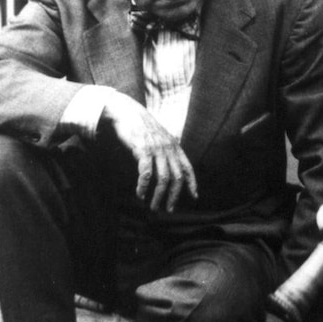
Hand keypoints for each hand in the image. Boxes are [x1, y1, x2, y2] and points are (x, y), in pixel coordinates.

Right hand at [100, 91, 197, 211]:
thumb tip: (168, 166)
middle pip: (177, 177)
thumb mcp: (160, 137)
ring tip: (153, 207)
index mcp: (174, 146)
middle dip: (174, 196)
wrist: (127, 112)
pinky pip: (146, 173)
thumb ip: (166, 150)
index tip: (195, 196)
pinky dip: (144, 187)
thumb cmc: (141, 126)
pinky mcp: (143, 150)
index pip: (188, 167)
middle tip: (169, 209)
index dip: (192, 183)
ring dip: (159, 196)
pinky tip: (140, 195)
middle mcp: (168, 148)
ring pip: (163, 178)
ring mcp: (157, 149)